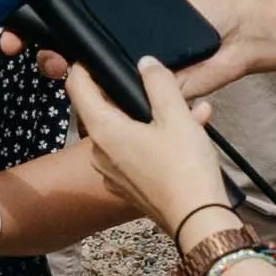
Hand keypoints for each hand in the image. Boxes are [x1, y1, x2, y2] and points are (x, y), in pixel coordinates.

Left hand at [49, 49, 236, 254]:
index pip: (77, 87)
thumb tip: (145, 62)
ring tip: (189, 109)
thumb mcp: (176, 116)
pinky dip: (156, 140)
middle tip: (158, 83)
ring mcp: (112, 172)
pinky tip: (188, 134)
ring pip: (124, 131)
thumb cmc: (184, 168)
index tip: (98, 55)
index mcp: (103, 129)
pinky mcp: (128, 186)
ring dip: (151, 117)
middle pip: (102, 109)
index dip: (84, 66)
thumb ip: (158, 82)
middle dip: (130, 93)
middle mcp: (100, 152)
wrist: (197, 220)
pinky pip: (136, 152)